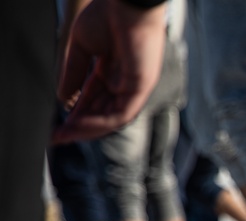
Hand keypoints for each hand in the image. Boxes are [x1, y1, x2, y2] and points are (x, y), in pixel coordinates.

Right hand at [52, 0, 166, 143]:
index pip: (93, 99)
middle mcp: (124, 81)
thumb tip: (63, 98)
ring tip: (67, 135)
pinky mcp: (141, 88)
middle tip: (60, 136)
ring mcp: (134, 86)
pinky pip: (121, 113)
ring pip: (111, 117)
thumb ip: (73, 73)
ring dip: (88, 129)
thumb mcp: (81, 47)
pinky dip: (101, 122)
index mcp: (111, 70)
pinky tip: (81, 126)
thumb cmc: (108, 16)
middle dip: (80, 126)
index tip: (59, 125)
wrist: (126, 4)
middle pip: (101, 111)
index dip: (76, 113)